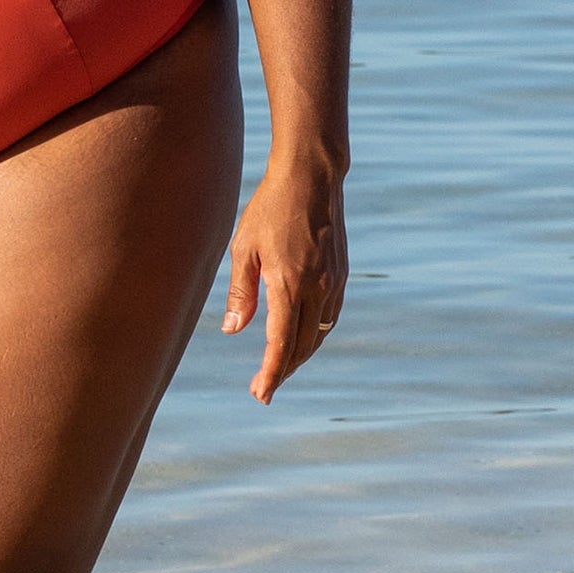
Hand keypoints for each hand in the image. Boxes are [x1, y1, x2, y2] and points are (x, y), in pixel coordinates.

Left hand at [222, 158, 346, 403]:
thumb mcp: (243, 248)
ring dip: (299, 355)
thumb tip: (233, 331)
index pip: (280, 344)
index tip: (260, 394)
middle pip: (302, 346)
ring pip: (318, 334)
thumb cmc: (270, 209)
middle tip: (264, 389)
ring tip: (280, 368)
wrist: (311, 178)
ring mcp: (332, 282)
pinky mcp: (340, 274)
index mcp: (289, 284)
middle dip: (283, 371)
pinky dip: (314, 334)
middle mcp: (316, 288)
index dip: (271, 374)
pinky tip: (301, 337)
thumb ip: (241, 293)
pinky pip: (329, 316)